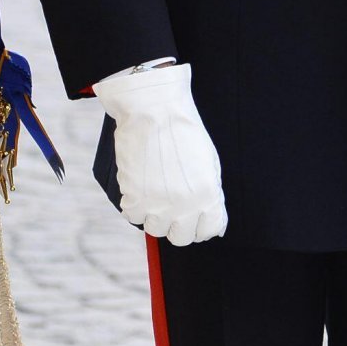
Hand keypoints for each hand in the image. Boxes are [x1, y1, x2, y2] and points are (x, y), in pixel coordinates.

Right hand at [93, 62, 227, 245]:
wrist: (153, 108)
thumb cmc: (182, 129)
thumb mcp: (209, 162)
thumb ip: (211, 195)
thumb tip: (213, 223)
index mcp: (208, 196)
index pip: (209, 231)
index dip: (200, 224)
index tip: (192, 216)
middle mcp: (186, 206)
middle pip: (181, 238)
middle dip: (176, 223)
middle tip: (170, 202)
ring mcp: (158, 204)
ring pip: (155, 229)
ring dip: (153, 213)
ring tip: (152, 188)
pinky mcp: (134, 197)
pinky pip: (132, 215)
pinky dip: (133, 203)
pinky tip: (138, 183)